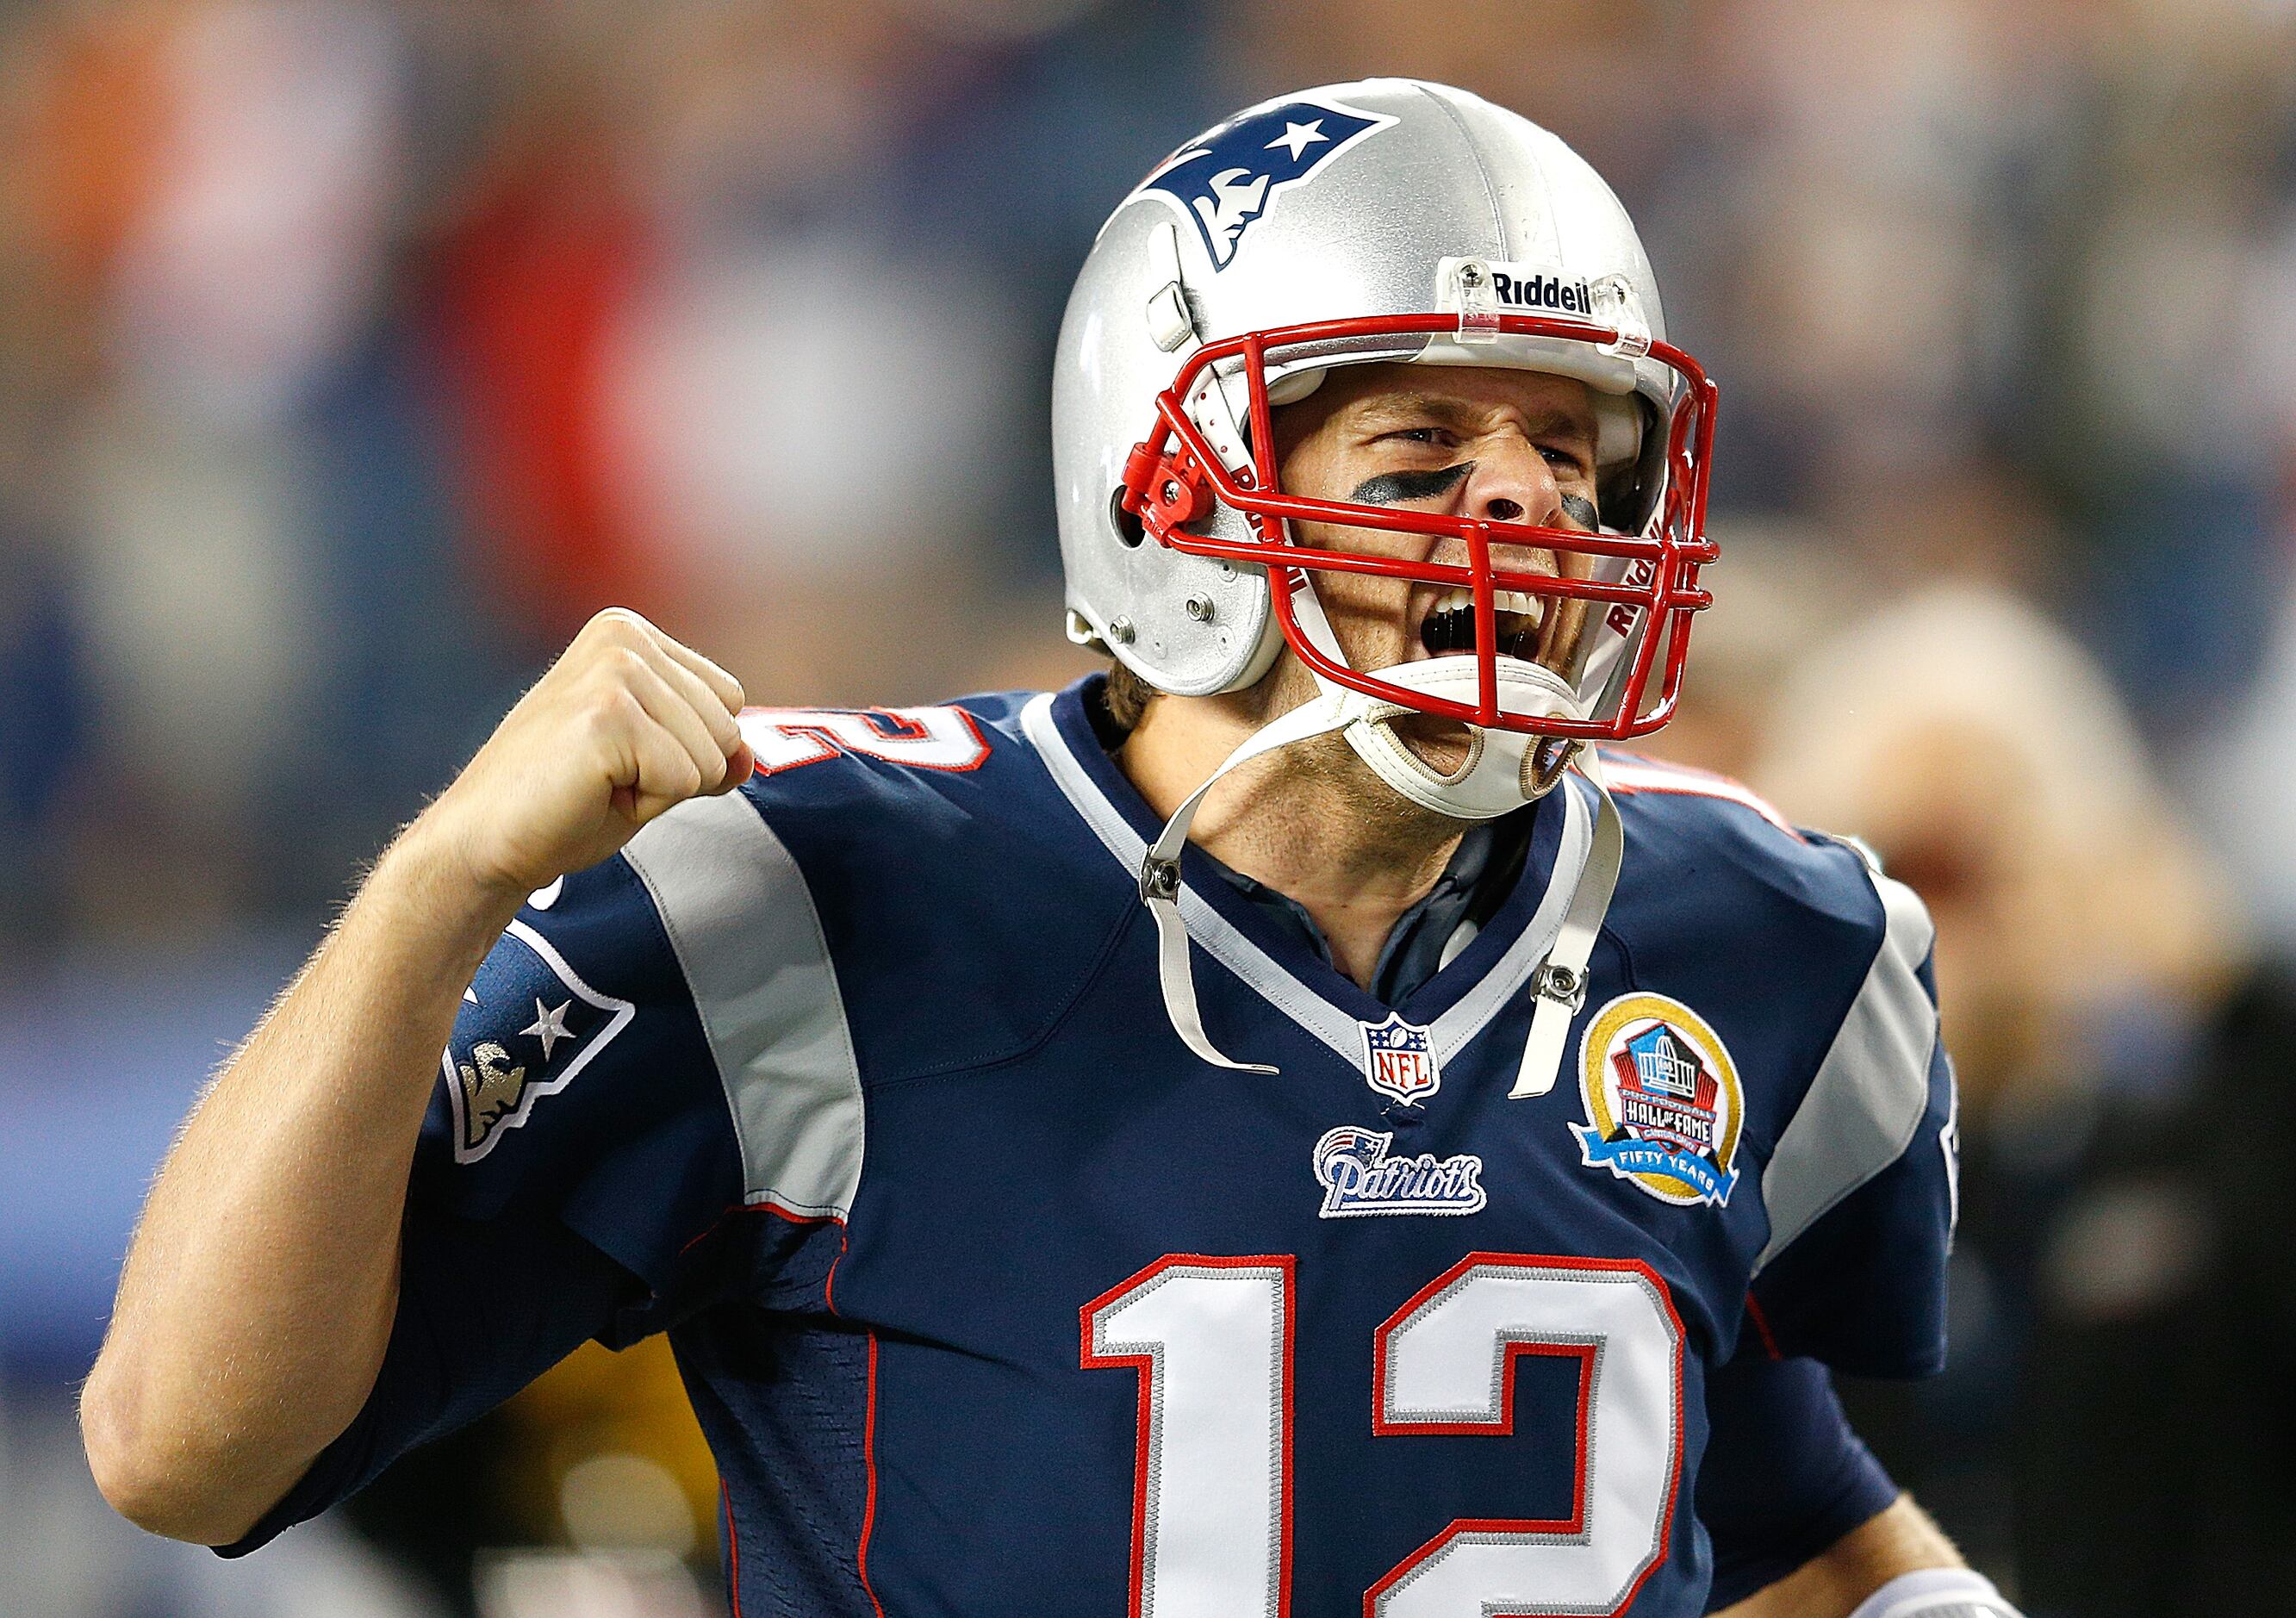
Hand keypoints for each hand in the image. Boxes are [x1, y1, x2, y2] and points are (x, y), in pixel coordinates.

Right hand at [418, 609, 754, 899]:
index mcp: (630, 634)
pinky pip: (685, 780)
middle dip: (678, 772)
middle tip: (605, 777)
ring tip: (597, 783)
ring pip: (712, 757)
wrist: (486, 840)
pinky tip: (592, 792)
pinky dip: (646, 805)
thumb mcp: (653, 767)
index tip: (621, 759)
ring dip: (661, 790)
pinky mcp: (608, 715)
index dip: (687, 750)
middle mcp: (624, 638)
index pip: (729, 700)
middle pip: (727, 727)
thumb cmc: (562, 801)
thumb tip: (751, 755)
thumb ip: (708, 750)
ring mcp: (615, 671)